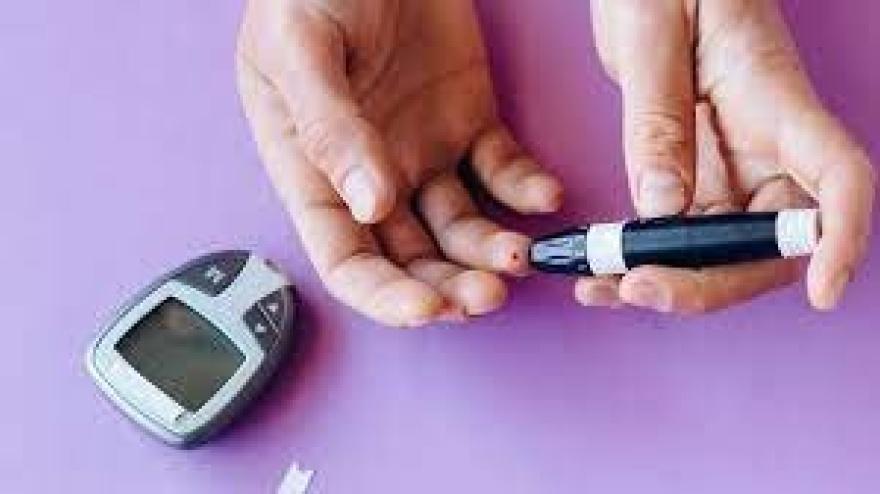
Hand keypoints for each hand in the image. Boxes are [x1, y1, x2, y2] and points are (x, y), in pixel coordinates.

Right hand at [236, 0, 562, 325]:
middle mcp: (370, 172)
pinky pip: (500, 170)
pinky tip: (543, 197)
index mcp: (314, 168)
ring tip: (520, 255)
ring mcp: (422, 150)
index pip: (345, 259)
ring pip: (461, 227)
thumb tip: (367, 203)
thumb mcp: (300, 47)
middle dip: (448, 286)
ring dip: (491, 250)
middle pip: (410, 257)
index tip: (428, 311)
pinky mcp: (468, 120)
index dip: (384, 297)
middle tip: (488, 293)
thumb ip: (327, 128)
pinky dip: (525, 190)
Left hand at [579, 0, 874, 313]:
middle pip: (770, 241)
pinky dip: (640, 260)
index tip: (823, 292)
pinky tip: (598, 272)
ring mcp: (729, 166)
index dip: (840, 239)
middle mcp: (764, 146)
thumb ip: (656, 117)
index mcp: (777, 103)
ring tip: (598, 288)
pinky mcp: (691, 175)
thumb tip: (659, 206)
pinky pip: (676, 234)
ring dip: (665, 281)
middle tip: (636, 288)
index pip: (837, 178)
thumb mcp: (654, 35)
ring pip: (718, 251)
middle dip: (710, 283)